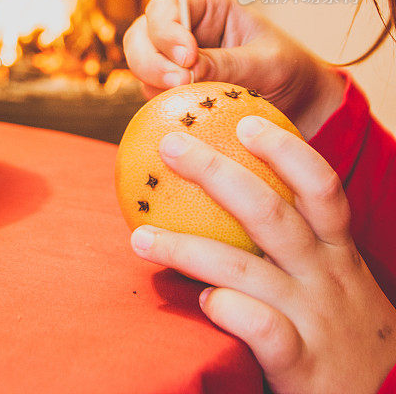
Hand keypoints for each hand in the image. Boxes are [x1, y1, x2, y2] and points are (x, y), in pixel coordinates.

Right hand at [123, 0, 345, 139]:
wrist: (302, 105)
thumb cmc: (291, 71)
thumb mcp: (265, 64)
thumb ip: (227, 64)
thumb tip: (186, 72)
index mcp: (209, 8)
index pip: (168, 6)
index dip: (167, 29)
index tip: (187, 57)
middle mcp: (186, 30)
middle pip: (141, 34)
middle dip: (150, 59)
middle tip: (178, 83)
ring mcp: (175, 61)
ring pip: (140, 66)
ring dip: (153, 83)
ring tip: (184, 100)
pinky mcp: (175, 91)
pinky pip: (152, 94)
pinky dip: (160, 104)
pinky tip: (184, 114)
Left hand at [130, 118, 395, 393]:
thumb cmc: (345, 330)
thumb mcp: (337, 278)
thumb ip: (299, 243)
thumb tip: (235, 196)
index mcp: (337, 249)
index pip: (319, 185)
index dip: (284, 149)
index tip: (244, 122)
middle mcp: (327, 275)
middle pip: (271, 212)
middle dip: (216, 173)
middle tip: (170, 145)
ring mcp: (314, 318)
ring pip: (245, 269)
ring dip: (187, 248)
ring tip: (141, 237)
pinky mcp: (303, 364)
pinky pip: (258, 328)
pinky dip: (224, 308)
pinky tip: (198, 301)